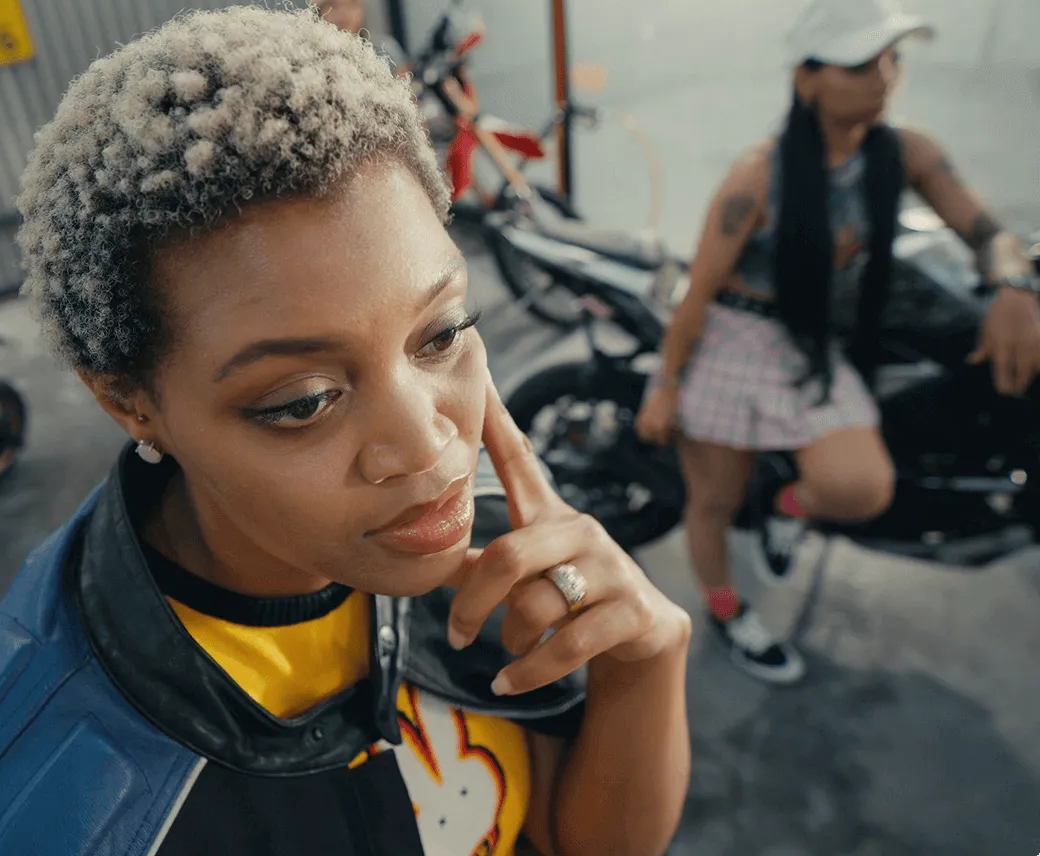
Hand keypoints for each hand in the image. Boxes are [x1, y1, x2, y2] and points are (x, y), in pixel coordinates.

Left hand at [446, 382, 690, 695]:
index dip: (496, 419)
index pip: (519, 458)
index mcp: (548, 516)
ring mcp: (611, 569)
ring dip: (509, 639)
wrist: (640, 640)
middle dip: (473, 602)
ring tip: (505, 653)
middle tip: (456, 634)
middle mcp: (580, 531)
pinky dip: (529, 670)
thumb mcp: (526, 576)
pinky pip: (568, 643)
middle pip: (509, 556)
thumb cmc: (568, 596)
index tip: (476, 377)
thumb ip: (479, 563)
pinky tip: (508, 683)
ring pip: (537, 603)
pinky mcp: (633, 610)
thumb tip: (419, 553)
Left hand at [970, 287, 1039, 396]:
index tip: (1003, 391)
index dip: (1004, 380)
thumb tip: (973, 361)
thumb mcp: (985, 330)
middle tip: (1015, 392)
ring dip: (1031, 375)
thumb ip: (983, 348)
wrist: (1018, 297)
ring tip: (1024, 384)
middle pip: (1022, 368)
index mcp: (1002, 341)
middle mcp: (1019, 342)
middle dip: (1019, 383)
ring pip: (1035, 364)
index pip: (1003, 365)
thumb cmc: (998, 315)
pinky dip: (1039, 365)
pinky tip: (1036, 370)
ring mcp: (1033, 340)